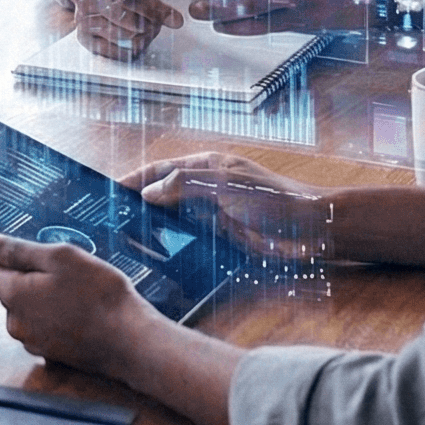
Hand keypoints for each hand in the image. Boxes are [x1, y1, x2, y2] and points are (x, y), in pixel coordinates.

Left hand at [0, 231, 151, 371]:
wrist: (132, 342)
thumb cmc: (101, 296)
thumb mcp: (60, 258)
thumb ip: (18, 250)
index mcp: (13, 295)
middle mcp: (15, 322)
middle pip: (4, 286)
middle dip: (20, 269)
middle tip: (51, 258)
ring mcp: (31, 340)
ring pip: (24, 305)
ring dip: (38, 291)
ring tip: (73, 283)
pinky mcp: (49, 352)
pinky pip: (40, 322)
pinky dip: (52, 310)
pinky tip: (78, 304)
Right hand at [64, 0, 182, 59]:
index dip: (153, 8)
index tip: (176, 19)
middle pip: (122, 17)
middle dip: (150, 22)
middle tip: (162, 20)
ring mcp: (80, 16)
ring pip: (120, 36)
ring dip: (144, 35)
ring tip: (150, 23)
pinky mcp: (82, 36)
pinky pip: (113, 51)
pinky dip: (133, 47)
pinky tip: (139, 35)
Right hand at [125, 153, 331, 263]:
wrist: (314, 229)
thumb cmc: (276, 200)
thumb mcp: (227, 184)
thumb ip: (186, 184)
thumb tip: (149, 193)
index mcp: (206, 167)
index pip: (160, 170)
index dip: (134, 180)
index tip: (109, 192)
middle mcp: (205, 189)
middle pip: (162, 195)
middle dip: (138, 206)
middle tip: (111, 223)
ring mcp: (212, 215)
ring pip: (173, 220)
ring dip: (153, 229)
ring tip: (126, 242)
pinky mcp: (221, 239)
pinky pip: (189, 241)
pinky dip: (172, 246)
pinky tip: (157, 258)